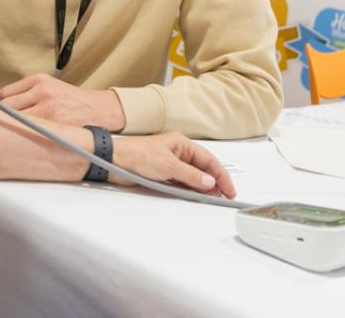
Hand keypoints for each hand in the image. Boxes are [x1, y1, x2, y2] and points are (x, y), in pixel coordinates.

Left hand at [0, 73, 126, 131]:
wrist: (98, 109)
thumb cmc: (71, 101)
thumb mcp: (50, 87)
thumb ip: (29, 93)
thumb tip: (1, 108)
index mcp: (39, 79)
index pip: (5, 94)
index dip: (3, 107)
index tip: (5, 115)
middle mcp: (42, 90)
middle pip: (6, 106)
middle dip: (5, 117)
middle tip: (9, 126)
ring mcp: (47, 107)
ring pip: (15, 120)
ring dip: (14, 127)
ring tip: (18, 133)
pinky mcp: (54, 122)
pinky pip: (30, 130)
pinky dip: (26, 134)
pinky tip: (28, 138)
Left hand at [112, 133, 236, 198]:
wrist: (115, 160)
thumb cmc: (137, 154)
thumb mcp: (168, 165)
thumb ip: (190, 175)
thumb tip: (209, 182)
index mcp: (182, 144)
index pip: (209, 160)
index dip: (221, 175)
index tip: (229, 190)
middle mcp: (178, 153)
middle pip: (203, 168)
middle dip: (214, 182)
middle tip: (223, 196)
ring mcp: (171, 165)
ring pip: (193, 177)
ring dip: (203, 187)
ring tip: (212, 199)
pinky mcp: (163, 175)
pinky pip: (182, 183)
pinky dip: (191, 190)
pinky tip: (196, 196)